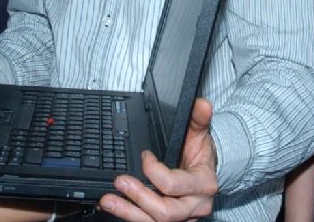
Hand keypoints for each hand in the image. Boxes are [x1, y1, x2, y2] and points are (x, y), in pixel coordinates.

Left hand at [98, 99, 217, 221]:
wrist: (206, 171)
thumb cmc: (200, 153)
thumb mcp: (199, 133)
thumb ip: (198, 118)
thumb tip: (201, 104)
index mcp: (204, 184)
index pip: (173, 184)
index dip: (154, 171)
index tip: (144, 156)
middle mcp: (195, 206)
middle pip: (165, 212)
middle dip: (139, 197)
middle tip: (120, 181)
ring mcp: (183, 218)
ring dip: (128, 212)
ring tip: (107, 200)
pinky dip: (129, 216)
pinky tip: (114, 207)